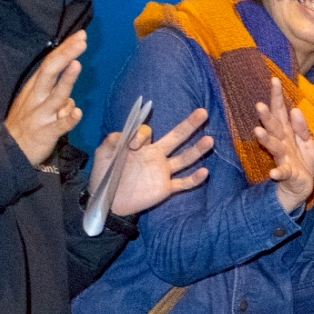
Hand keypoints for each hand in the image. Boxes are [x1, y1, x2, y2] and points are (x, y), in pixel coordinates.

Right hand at [4, 30, 85, 165]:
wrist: (7, 150)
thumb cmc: (25, 123)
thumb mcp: (34, 101)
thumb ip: (52, 90)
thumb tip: (70, 81)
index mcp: (34, 88)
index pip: (50, 64)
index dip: (64, 49)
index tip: (80, 36)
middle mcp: (37, 98)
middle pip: (51, 72)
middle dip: (66, 55)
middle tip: (81, 41)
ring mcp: (41, 115)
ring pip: (56, 95)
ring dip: (67, 80)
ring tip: (77, 65)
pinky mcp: (46, 133)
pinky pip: (59, 125)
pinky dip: (68, 118)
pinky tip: (78, 112)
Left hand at [96, 108, 214, 217]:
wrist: (107, 201)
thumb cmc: (105, 174)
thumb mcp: (104, 153)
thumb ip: (113, 140)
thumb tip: (129, 135)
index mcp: (142, 146)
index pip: (149, 133)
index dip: (142, 135)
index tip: (132, 145)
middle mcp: (156, 155)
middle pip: (177, 137)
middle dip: (189, 125)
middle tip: (202, 113)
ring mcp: (163, 172)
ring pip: (185, 159)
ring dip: (197, 150)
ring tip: (209, 140)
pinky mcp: (165, 188)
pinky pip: (183, 183)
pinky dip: (194, 179)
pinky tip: (204, 172)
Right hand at [252, 86, 313, 213]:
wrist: (300, 187)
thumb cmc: (302, 161)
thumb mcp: (306, 141)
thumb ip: (301, 126)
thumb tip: (295, 109)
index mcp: (287, 132)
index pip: (281, 111)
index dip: (277, 96)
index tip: (274, 80)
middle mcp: (282, 142)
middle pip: (274, 127)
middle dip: (267, 116)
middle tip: (259, 105)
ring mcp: (283, 158)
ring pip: (274, 146)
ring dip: (266, 139)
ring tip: (258, 131)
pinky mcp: (287, 173)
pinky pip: (282, 172)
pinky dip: (278, 172)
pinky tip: (273, 173)